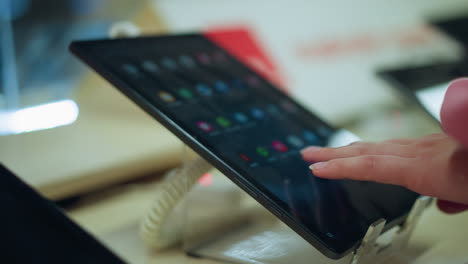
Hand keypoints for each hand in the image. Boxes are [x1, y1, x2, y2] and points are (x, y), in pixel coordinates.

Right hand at [301, 133, 467, 212]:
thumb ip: (460, 193)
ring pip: (381, 146)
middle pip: (371, 151)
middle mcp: (426, 152)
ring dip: (351, 150)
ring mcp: (429, 146)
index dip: (342, 166)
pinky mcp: (435, 146)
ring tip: (331, 153)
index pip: (376, 164)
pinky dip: (374, 150)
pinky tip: (371, 153)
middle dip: (335, 153)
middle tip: (308, 154)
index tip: (316, 169)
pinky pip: (395, 148)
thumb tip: (447, 202)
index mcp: (432, 166)